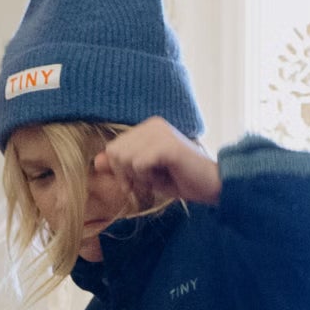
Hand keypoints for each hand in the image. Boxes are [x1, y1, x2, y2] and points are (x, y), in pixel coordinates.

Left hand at [92, 117, 220, 211]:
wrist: (212, 185)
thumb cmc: (180, 180)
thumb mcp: (144, 175)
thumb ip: (121, 167)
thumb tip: (96, 161)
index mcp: (148, 127)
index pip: (113, 148)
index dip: (120, 171)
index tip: (136, 183)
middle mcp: (153, 124)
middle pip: (115, 153)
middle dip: (127, 174)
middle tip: (149, 181)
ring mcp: (160, 132)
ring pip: (125, 159)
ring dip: (140, 177)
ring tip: (160, 176)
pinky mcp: (167, 144)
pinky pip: (138, 164)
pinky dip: (148, 178)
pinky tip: (167, 176)